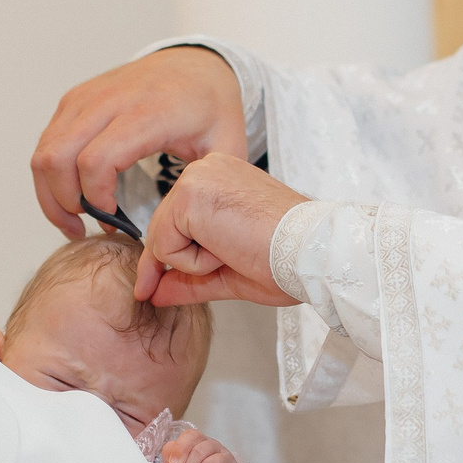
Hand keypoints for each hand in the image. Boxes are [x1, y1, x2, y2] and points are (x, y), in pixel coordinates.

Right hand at [31, 47, 245, 238]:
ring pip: (44, 151)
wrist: (196, 64)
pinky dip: (50, 174)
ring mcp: (86, 97)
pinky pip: (47, 141)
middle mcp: (110, 100)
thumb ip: (206, 188)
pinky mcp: (74, 99)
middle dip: (63, 203)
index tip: (114, 221)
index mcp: (149, 113)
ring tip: (73, 220)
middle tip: (82, 228)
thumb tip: (179, 228)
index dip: (96, 200)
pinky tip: (73, 194)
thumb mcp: (227, 147)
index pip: (96, 161)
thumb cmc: (211, 109)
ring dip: (51, 192)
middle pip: (57, 158)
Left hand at [133, 155, 306, 308]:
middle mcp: (205, 169)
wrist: (312, 253)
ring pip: (162, 241)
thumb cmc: (286, 258)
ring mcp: (195, 179)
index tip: (151, 286)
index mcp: (219, 177)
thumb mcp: (227, 272)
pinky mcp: (188, 196)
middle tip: (233, 257)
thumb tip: (154, 293)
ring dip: (197, 262)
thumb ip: (188, 279)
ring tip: (238, 249)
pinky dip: (195, 263)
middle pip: (163, 231)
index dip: (170, 256)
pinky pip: (165, 249)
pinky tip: (229, 249)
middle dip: (185, 262)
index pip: (177, 221)